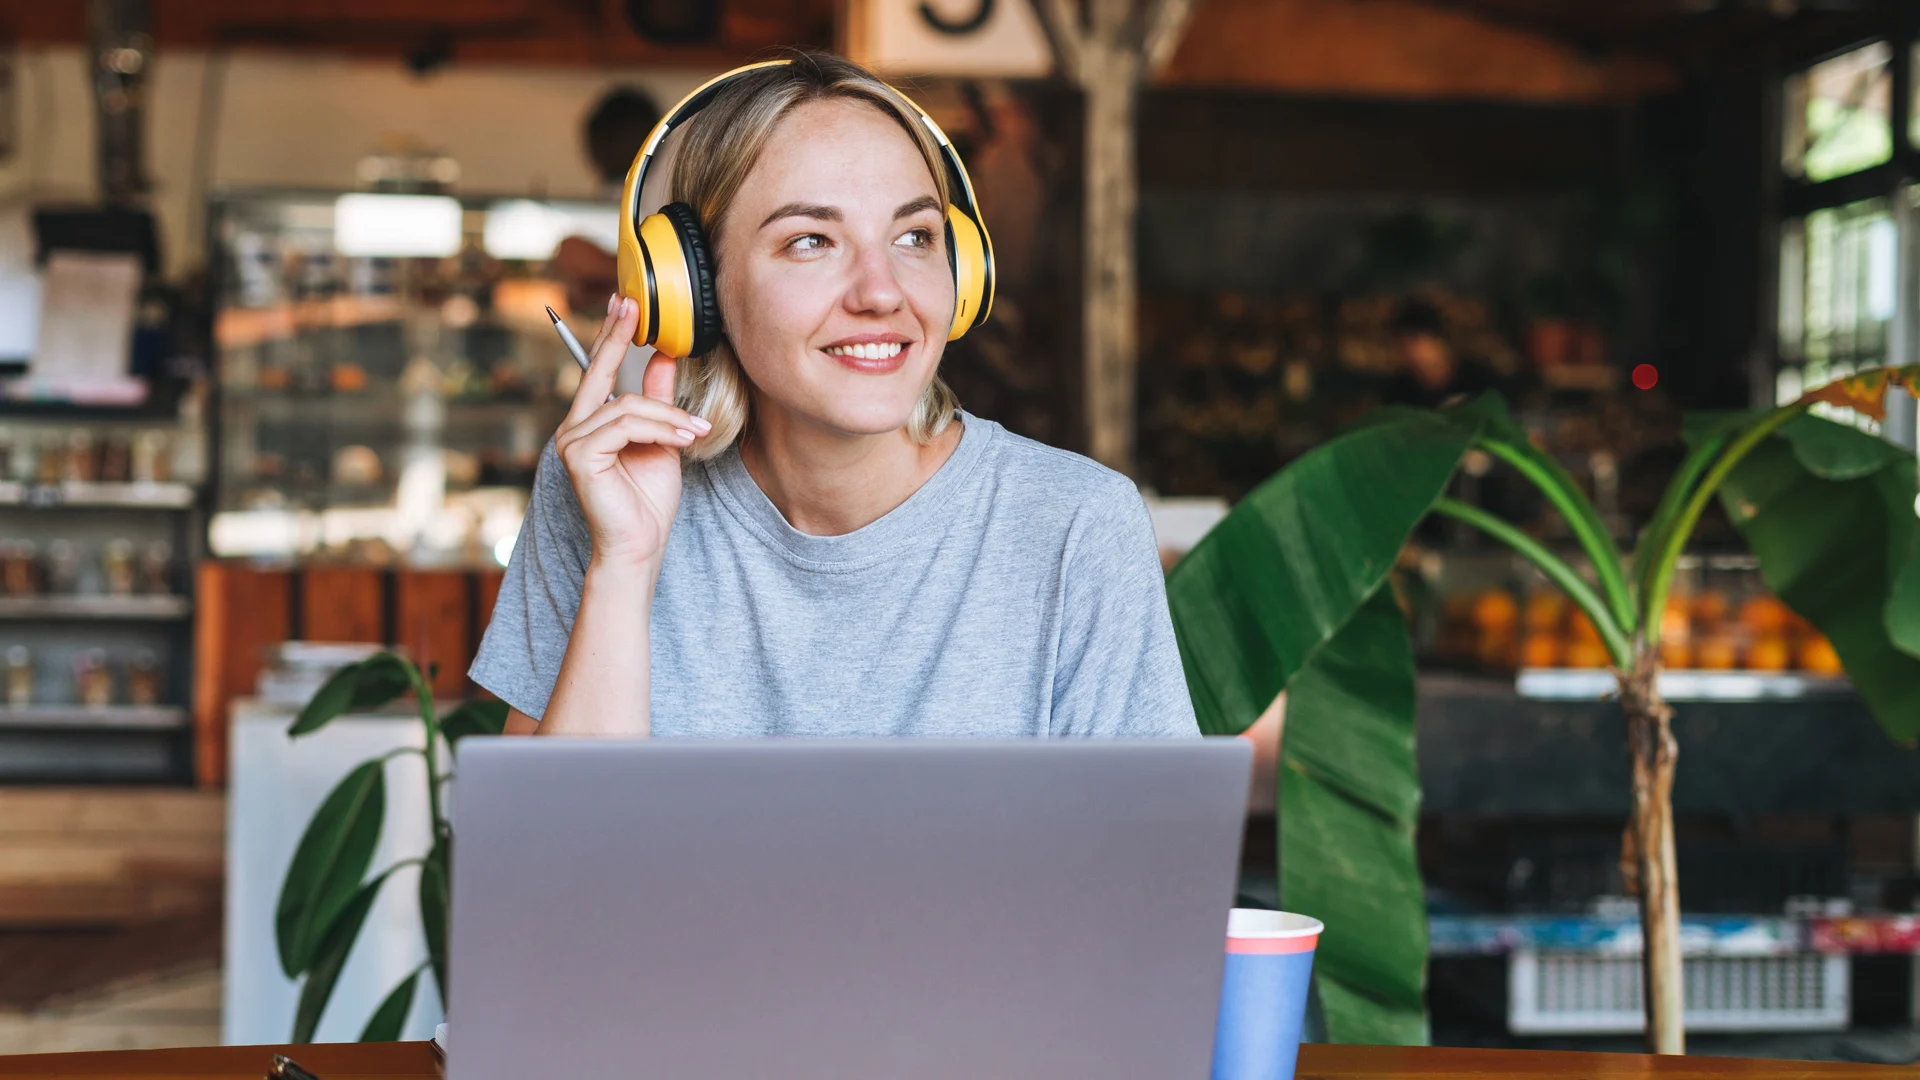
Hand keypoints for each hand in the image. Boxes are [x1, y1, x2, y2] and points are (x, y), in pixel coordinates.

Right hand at [553, 294, 710, 574]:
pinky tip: (681, 441)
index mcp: (590, 423)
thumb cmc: (648, 500)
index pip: (597, 371)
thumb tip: (666, 356)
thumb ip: (658, 399)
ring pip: (627, 406)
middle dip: (617, 337)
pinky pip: (625, 425)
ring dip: (668, 417)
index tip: (624, 302)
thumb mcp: (662, 439)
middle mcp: (574, 428)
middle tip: (634, 306)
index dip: (611, 336)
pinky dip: (659, 430)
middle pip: (597, 373)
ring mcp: (572, 441)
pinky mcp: (579, 456)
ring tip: (695, 430)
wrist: (641, 544)